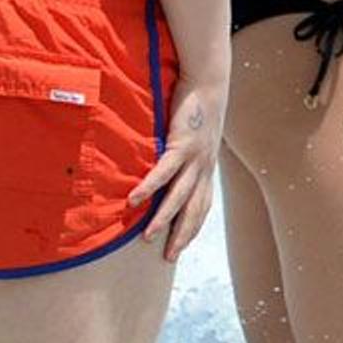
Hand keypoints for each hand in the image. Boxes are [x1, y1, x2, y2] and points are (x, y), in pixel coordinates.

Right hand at [127, 77, 224, 263]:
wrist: (208, 84)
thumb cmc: (198, 109)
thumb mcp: (194, 137)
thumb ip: (183, 154)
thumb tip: (168, 165)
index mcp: (206, 169)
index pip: (201, 207)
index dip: (192, 228)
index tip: (180, 247)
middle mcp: (203, 169)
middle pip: (193, 211)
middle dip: (181, 236)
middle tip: (168, 258)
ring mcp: (194, 159)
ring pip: (179, 197)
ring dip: (163, 219)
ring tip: (147, 238)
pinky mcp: (181, 145)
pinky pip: (163, 172)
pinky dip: (149, 187)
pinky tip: (134, 200)